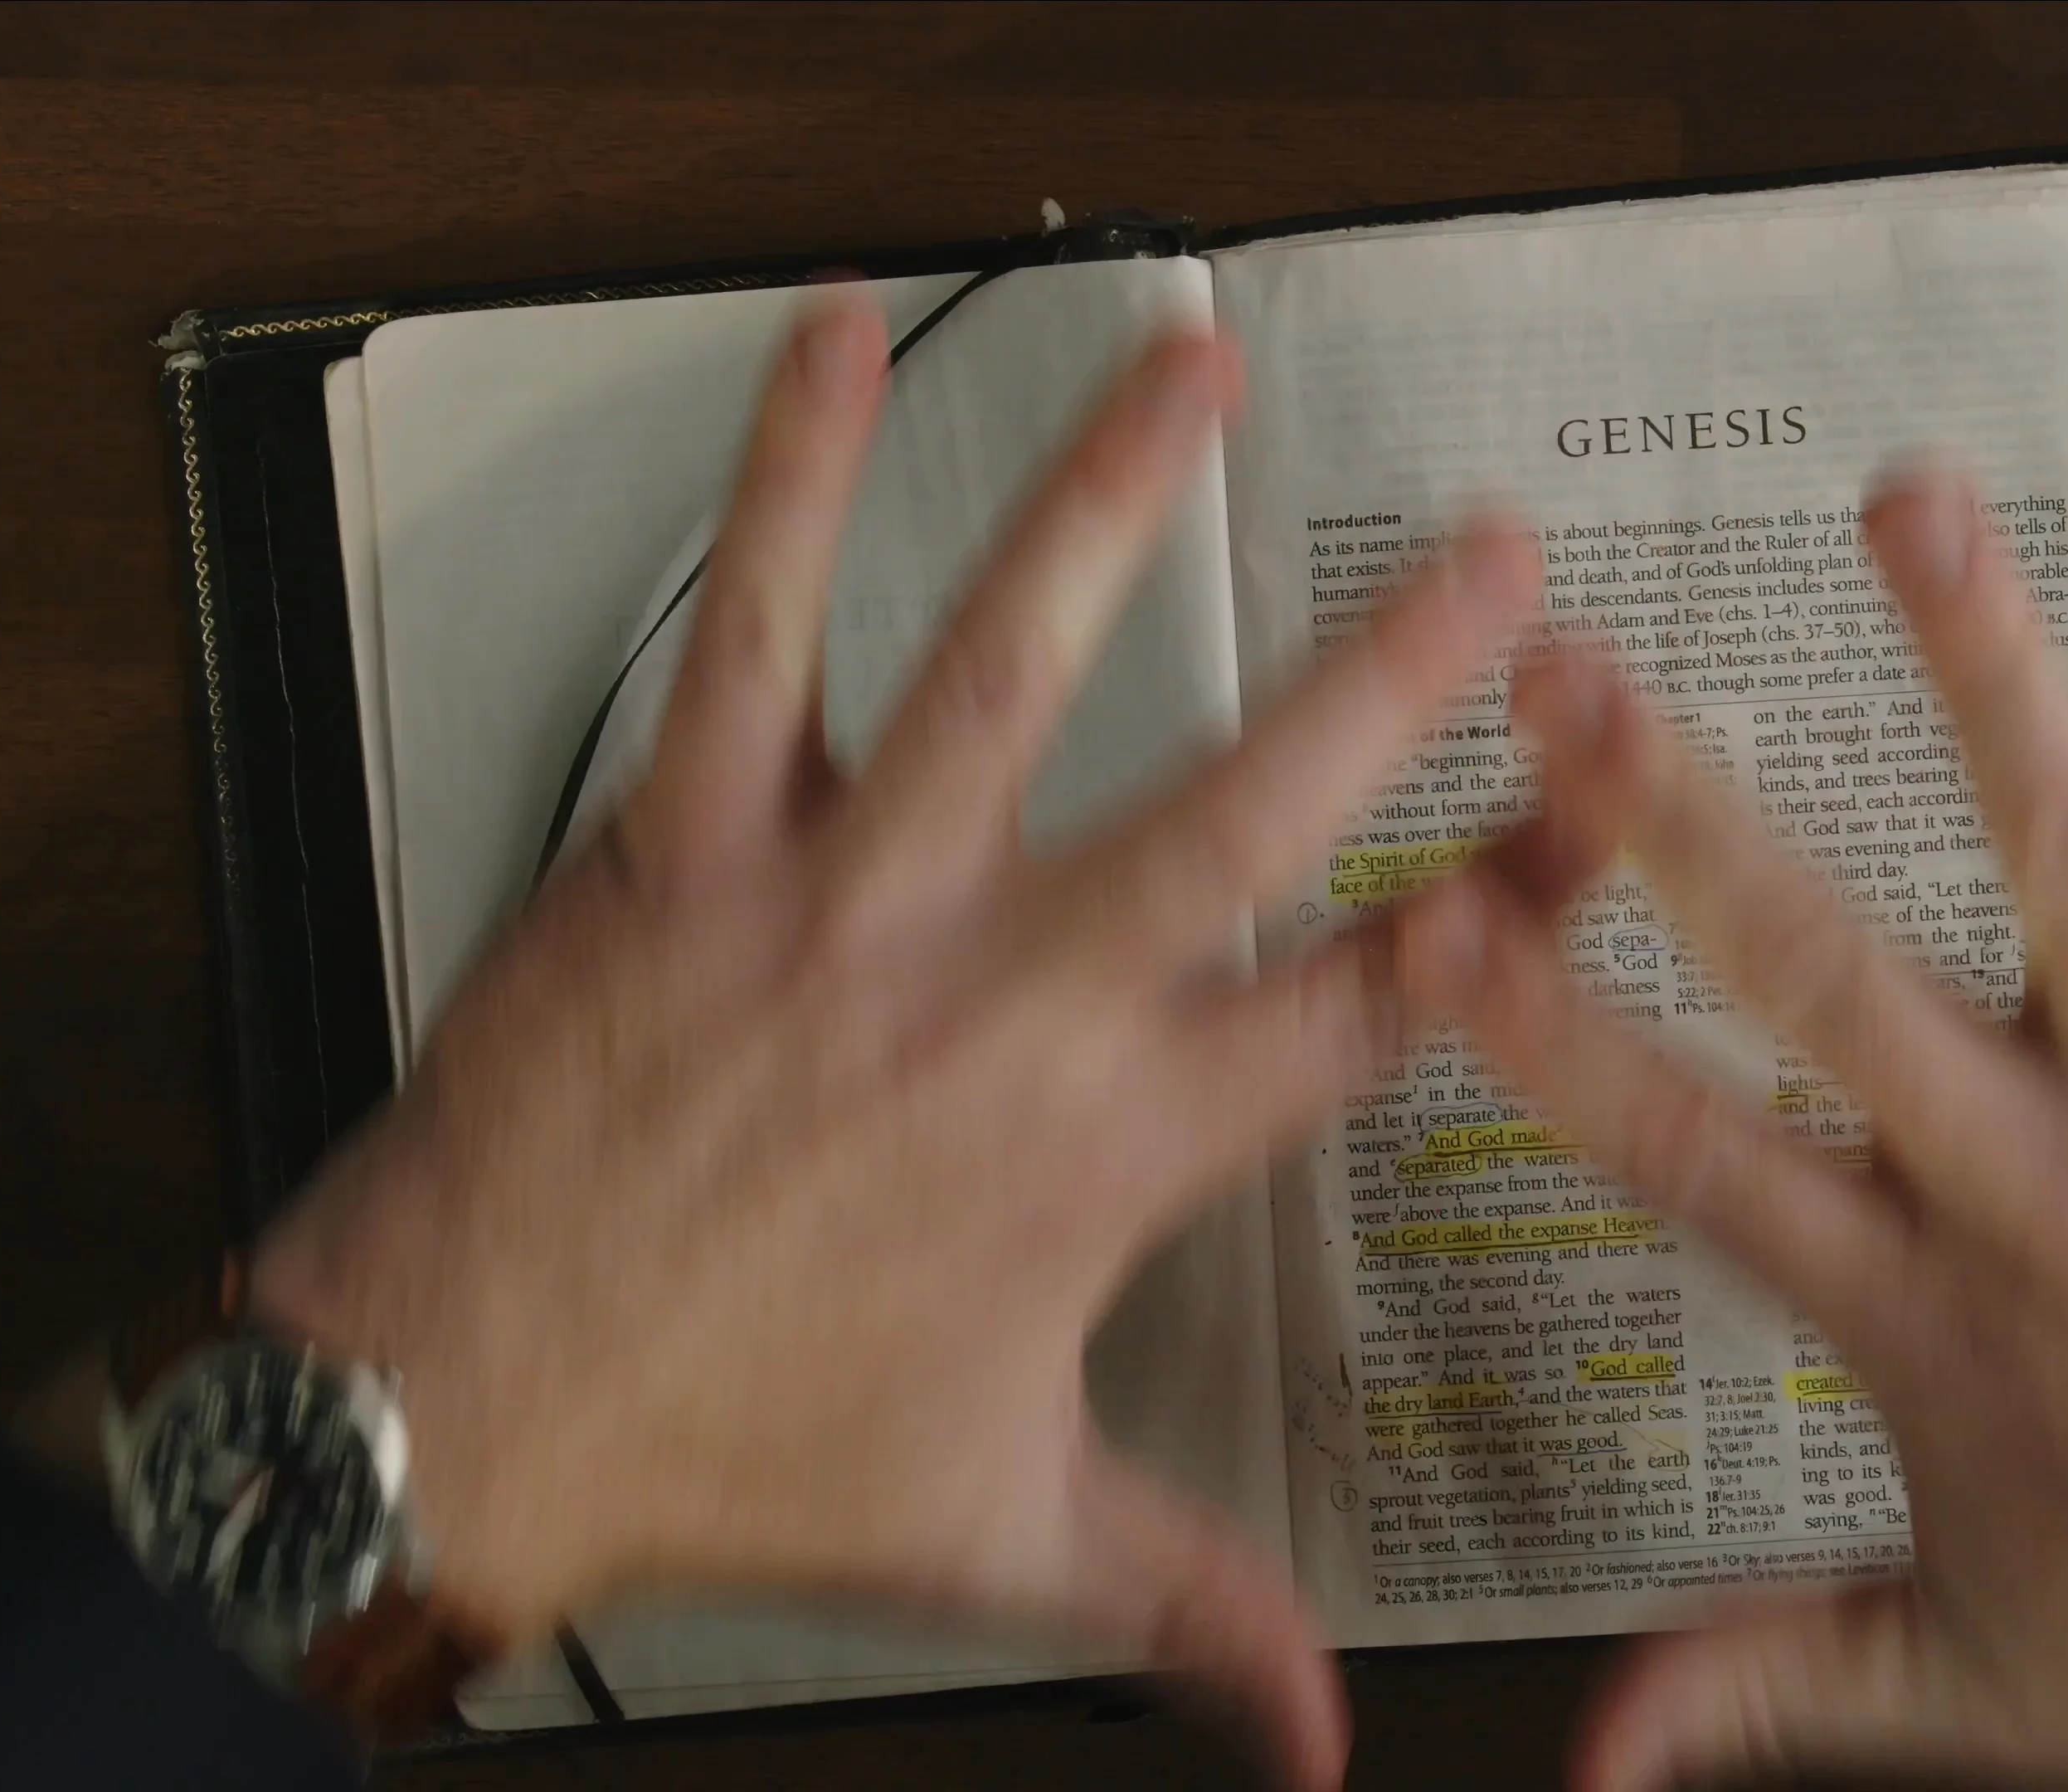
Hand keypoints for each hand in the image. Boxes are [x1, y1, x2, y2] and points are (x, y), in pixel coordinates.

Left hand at [247, 300, 1541, 1785]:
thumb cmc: (733, 1455)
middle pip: (1238, 813)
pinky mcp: (690, 851)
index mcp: (1102, 1150)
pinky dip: (791, 481)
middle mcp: (1000, 1005)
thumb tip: (1327, 1742)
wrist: (471, 1408)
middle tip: (1493, 556)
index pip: (1358, 1013)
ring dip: (1109, 506)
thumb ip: (1193, 1608)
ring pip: (1003, 671)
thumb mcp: (998, 1536)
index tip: (1596, 808)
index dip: (1502, 909)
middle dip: (1388, 674)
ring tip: (1195, 362)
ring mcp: (843, 910)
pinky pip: (751, 633)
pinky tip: (836, 343)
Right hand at [1401, 469, 2067, 1790]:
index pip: (1695, 1159)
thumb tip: (1581, 1767)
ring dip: (1980, 669)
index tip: (1439, 924)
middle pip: (1833, 973)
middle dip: (1682, 813)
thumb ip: (1755, 1691)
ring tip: (1904, 507)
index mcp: (1936, 1324)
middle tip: (1569, 673)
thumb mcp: (1973, 1686)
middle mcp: (2055, 1192)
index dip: (1551, 1041)